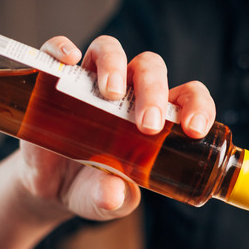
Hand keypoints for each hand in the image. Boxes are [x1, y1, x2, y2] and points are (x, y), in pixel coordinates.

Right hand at [15, 35, 216, 221]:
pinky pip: (58, 50)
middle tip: (148, 125)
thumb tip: (111, 194)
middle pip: (149, 68)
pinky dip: (62, 47)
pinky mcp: (57, 81)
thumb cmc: (95, 188)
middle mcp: (128, 92)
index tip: (194, 130)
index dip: (197, 105)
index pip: (187, 95)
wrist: (51, 189)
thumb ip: (114, 199)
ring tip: (111, 94)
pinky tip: (69, 60)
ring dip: (115, 65)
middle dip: (153, 92)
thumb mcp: (108, 201)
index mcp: (156, 116)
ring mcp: (91, 82)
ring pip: (110, 50)